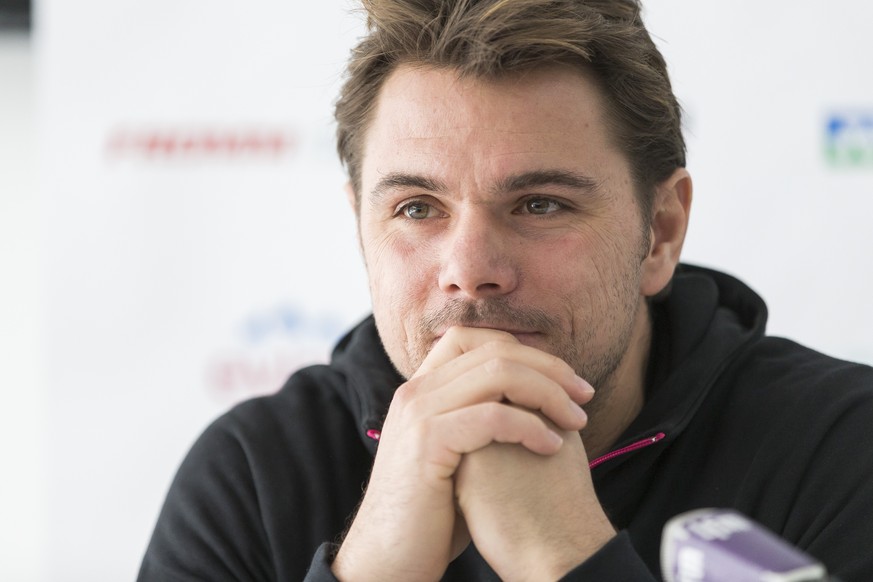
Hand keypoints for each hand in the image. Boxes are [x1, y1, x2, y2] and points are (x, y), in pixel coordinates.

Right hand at [331, 327, 593, 580]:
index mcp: (422, 388)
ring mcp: (418, 412)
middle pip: (496, 351)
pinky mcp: (427, 441)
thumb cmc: (433, 513)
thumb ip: (482, 422)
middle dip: (550, 369)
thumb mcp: (459, 455)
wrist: (390, 556)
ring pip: (499, 374)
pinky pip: (492, 416)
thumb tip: (532, 405)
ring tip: (577, 421)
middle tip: (584, 396)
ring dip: (548, 393)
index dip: (528, 352)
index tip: (565, 382)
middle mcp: (416, 390)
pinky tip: (552, 446)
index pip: (477, 339)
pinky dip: (531, 426)